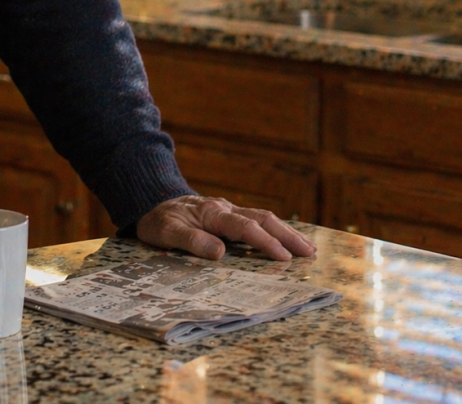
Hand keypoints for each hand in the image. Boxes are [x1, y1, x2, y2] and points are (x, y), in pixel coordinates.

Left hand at [135, 195, 315, 261]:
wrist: (152, 203)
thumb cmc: (159, 220)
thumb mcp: (166, 231)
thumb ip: (191, 241)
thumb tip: (220, 253)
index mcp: (212, 212)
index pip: (244, 227)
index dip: (265, 242)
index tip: (283, 258)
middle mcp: (224, 208)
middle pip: (262, 218)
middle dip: (287, 235)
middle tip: (309, 253)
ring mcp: (228, 211)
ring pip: (263, 217)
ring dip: (285, 231)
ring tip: (307, 248)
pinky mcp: (228, 216)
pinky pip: (256, 220)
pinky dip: (274, 229)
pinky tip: (286, 238)